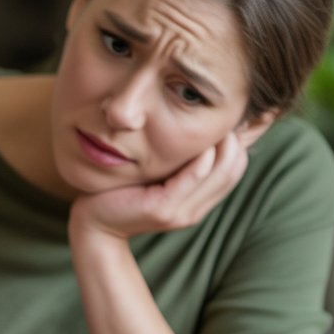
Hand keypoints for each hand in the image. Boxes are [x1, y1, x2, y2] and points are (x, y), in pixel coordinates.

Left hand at [69, 132, 248, 246]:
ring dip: (224, 146)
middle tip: (232, 112)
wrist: (94, 221)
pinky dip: (201, 161)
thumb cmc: (122, 191)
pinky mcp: (163, 209)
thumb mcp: (157, 173)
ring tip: (222, 122)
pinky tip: (202, 143)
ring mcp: (181, 212)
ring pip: (219, 174)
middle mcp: (195, 210)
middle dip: (236, 139)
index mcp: (197, 201)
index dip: (239, 141)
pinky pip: (191, 179)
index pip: (235, 168)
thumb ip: (177, 159)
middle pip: (233, 169)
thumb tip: (196, 129)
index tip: (233, 114)